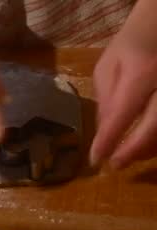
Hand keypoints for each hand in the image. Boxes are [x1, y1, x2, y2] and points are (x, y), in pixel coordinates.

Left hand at [91, 31, 156, 168]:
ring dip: (148, 148)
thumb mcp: (108, 67)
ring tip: (127, 156)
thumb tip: (103, 132)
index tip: (95, 158)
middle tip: (115, 165)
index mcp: (142, 72)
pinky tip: (144, 146)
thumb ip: (106, 98)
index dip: (109, 139)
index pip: (123, 113)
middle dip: (134, 149)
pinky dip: (156, 139)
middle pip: (154, 124)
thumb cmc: (130, 48)